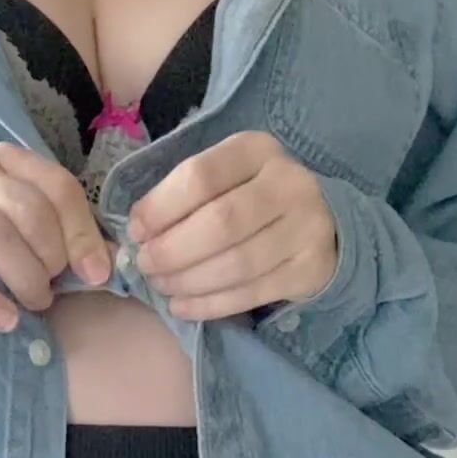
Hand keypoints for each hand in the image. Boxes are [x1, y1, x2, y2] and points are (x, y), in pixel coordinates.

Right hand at [0, 144, 112, 331]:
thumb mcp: (29, 238)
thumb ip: (66, 240)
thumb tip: (108, 264)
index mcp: (4, 161)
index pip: (55, 185)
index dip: (81, 232)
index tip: (96, 274)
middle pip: (24, 207)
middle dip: (49, 256)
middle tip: (52, 290)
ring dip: (21, 276)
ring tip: (33, 304)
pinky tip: (4, 320)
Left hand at [127, 131, 337, 319]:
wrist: (321, 222)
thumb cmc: (253, 196)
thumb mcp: (225, 176)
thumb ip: (184, 193)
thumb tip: (137, 232)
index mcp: (257, 150)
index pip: (200, 177)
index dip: (160, 208)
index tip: (135, 231)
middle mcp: (289, 184)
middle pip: (220, 223)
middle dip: (172, 250)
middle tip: (146, 265)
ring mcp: (306, 228)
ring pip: (236, 264)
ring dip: (188, 281)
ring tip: (162, 286)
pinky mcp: (310, 270)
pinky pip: (251, 293)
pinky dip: (209, 305)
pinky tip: (183, 306)